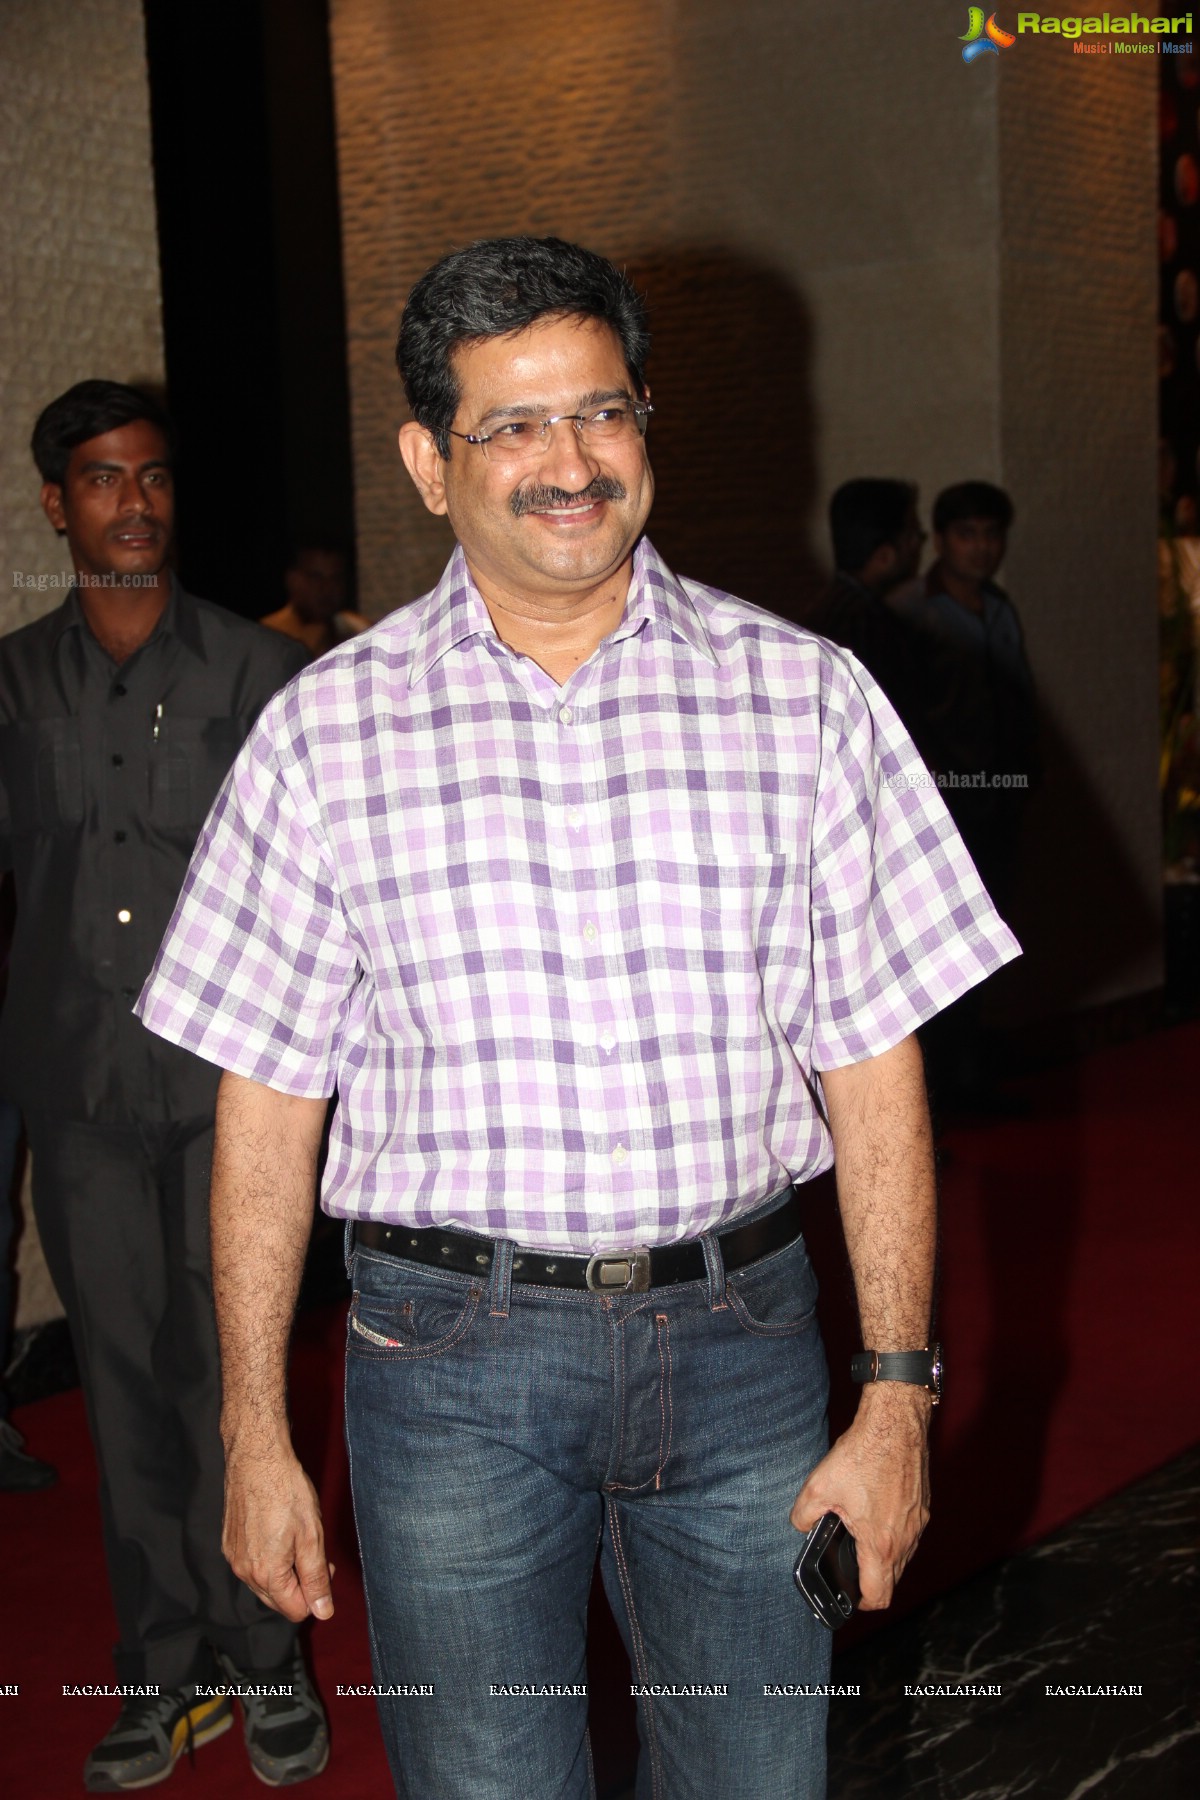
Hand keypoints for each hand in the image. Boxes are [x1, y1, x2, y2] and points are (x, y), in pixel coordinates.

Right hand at [222, 1441, 334, 1622]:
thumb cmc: (286, 1492)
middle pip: (279, 1599)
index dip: (316, 1594)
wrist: (257, 1458)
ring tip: (297, 1537)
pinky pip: (253, 1565)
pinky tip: (278, 1531)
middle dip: (300, 1584)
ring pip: (265, 1582)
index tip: (325, 1565)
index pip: (295, 1610)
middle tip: (315, 1550)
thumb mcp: (312, 1537)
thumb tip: (323, 1612)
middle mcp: (244, 1572)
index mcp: (266, 1574)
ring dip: (285, 1570)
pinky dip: (269, 1557)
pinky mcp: (229, 1543)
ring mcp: (234, 1557)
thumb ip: (316, 1579)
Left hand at [790, 1384, 929, 1608]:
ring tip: (860, 1538)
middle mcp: (906, 1539)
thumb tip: (800, 1527)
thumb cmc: (864, 1454)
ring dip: (883, 1556)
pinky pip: (909, 1533)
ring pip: (903, 1556)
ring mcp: (918, 1522)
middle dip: (870, 1578)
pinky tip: (875, 1513)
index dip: (862, 1604)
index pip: (879, 1596)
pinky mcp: (923, 1505)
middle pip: (892, 1579)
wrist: (896, 1423)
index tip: (850, 1596)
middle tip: (849, 1564)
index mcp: (880, 1543)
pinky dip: (894, 1533)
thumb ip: (803, 1515)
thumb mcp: (819, 1486)